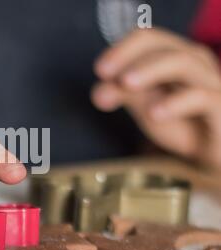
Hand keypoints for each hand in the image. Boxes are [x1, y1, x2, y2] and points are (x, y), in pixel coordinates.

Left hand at [92, 28, 220, 168]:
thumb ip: (122, 94)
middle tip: (105, 74)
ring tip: (126, 84)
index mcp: (174, 56)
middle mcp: (194, 62)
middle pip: (163, 45)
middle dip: (129, 56)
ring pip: (184, 62)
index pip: (148, 39)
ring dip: (151, 70)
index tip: (99, 70)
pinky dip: (176, 103)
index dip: (121, 50)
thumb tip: (98, 92)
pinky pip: (202, 97)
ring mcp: (211, 82)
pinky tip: (154, 114)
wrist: (210, 150)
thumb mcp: (145, 105)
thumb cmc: (180, 122)